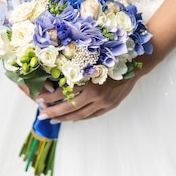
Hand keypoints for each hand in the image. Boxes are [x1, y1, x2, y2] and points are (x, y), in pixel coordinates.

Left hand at [32, 62, 154, 121]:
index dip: (51, 98)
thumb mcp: (92, 59)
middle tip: (42, 115)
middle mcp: (96, 93)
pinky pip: (91, 116)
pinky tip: (71, 118)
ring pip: (80, 114)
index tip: (40, 100)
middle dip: (54, 111)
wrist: (135, 63)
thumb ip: (77, 70)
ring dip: (65, 117)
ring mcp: (104, 102)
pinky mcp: (110, 106)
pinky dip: (80, 117)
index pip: (65, 93)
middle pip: (70, 107)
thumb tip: (56, 76)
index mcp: (89, 80)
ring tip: (53, 118)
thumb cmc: (111, 57)